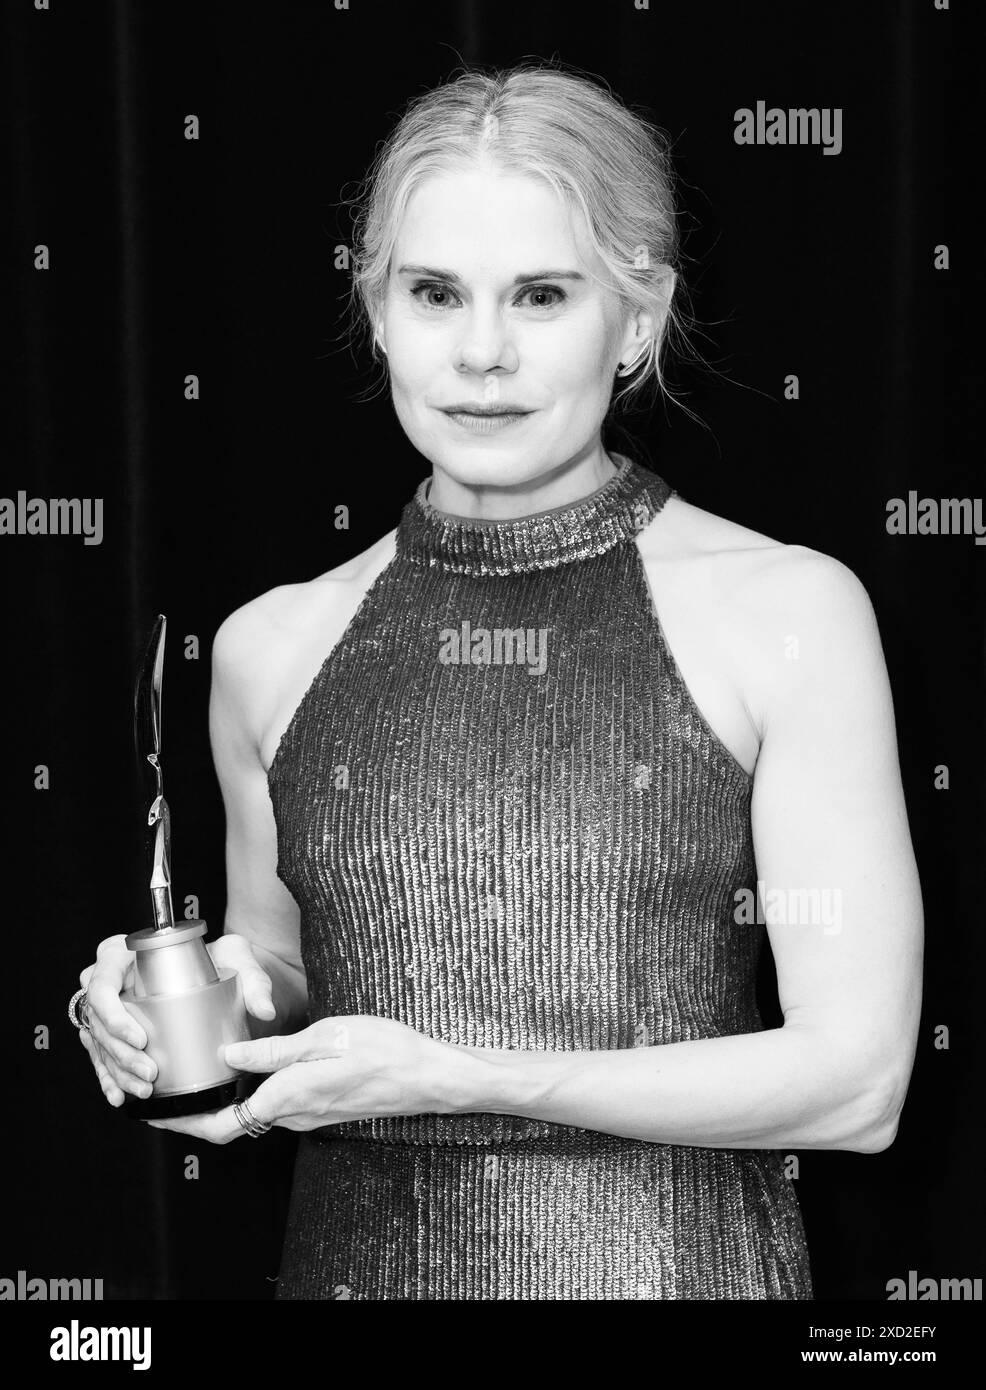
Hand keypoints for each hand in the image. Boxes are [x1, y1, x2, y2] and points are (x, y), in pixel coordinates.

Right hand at [78, 932, 276, 1106]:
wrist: (223, 971)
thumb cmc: (222, 957)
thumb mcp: (238, 956)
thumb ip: (254, 977)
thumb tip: (264, 1011)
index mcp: (125, 953)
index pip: (101, 981)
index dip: (112, 1014)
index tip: (141, 1038)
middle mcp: (111, 980)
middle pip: (97, 1019)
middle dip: (119, 1052)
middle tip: (150, 1073)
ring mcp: (109, 1007)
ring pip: (98, 1042)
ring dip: (117, 1071)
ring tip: (144, 1089)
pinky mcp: (115, 1030)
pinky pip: (102, 1055)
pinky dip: (109, 1078)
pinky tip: (120, 1097)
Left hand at [143, 1015, 459, 1143]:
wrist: (428, 1076)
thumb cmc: (384, 1052)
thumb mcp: (324, 1037)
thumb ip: (274, 1049)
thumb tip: (230, 1053)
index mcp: (288, 1098)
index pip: (222, 1125)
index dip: (184, 1123)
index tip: (157, 1112)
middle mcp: (294, 1115)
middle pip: (233, 1122)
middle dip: (199, 1110)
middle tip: (173, 1087)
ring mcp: (309, 1115)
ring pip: (255, 1112)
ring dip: (227, 1099)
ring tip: (207, 1071)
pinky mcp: (322, 1108)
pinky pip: (277, 1105)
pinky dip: (254, 1091)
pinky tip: (253, 1066)